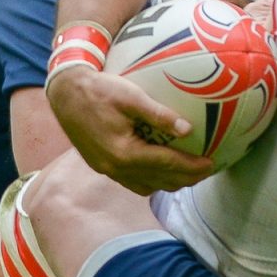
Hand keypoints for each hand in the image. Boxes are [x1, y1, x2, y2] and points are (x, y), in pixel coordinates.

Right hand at [46, 66, 214, 194]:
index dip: (192, 166)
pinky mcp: (101, 166)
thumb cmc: (98, 90)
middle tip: (206, 170)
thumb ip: (159, 115)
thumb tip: (187, 130)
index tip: (211, 163)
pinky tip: (160, 171)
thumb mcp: (131, 96)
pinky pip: (132, 182)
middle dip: (186, 178)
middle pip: (159, 181)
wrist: (64, 93)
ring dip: (169, 182)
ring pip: (146, 186)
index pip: (167, 164)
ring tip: (188, 173)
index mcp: (124, 152)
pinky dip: (151, 180)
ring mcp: (107, 170)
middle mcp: (115, 168)